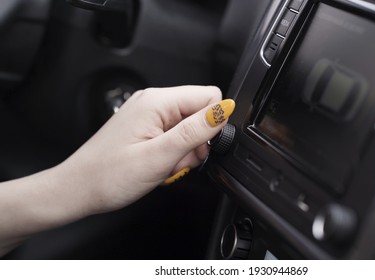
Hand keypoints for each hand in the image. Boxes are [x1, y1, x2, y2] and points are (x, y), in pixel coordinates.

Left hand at [54, 85, 234, 213]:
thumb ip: (195, 131)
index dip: (212, 124)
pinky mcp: (146, 128)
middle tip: (175, 161)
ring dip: (183, 152)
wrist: (79, 190)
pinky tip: (158, 166)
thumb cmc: (108, 175)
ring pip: (189, 129)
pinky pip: (174, 137)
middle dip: (196, 142)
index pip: (209, 96)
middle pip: (199, 114)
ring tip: (163, 166)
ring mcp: (148, 115)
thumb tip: (224, 110)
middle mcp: (153, 102)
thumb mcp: (159, 156)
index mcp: (157, 102)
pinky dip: (172, 154)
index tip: (197, 147)